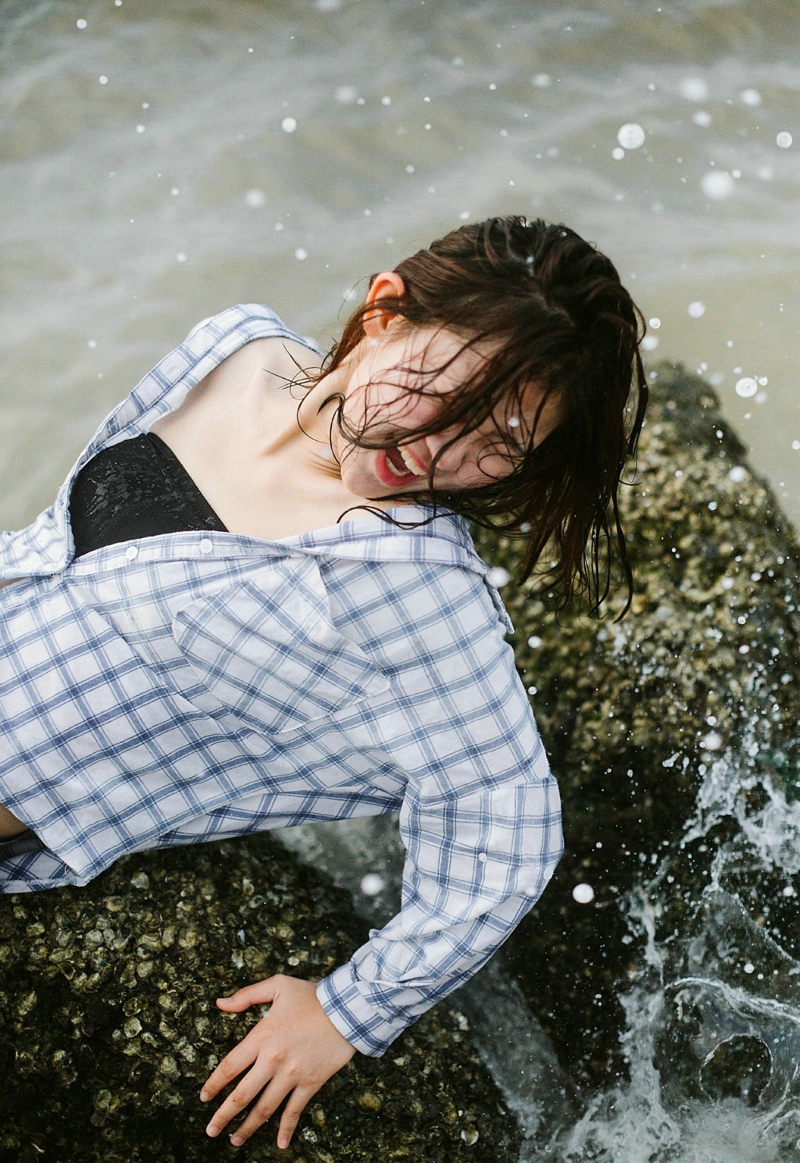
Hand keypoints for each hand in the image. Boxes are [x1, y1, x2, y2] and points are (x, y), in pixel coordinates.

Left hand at [200, 975, 355, 1148]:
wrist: (347, 1008)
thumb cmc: (311, 995)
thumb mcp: (278, 986)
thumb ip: (247, 995)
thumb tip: (220, 1003)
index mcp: (262, 1036)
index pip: (230, 1066)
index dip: (214, 1084)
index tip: (204, 1098)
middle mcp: (273, 1060)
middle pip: (242, 1094)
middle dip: (223, 1115)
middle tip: (210, 1130)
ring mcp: (292, 1074)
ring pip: (265, 1108)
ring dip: (248, 1127)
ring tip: (234, 1140)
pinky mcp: (311, 1083)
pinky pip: (295, 1110)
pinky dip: (286, 1129)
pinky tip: (280, 1144)